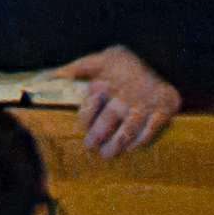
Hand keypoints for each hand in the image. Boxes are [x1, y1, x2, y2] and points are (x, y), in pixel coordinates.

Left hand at [64, 48, 181, 159]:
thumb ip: (77, 68)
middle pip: (109, 118)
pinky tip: (131, 148)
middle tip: (90, 146)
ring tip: (107, 154)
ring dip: (117, 143)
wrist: (163, 60)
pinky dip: (141, 141)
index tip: (81, 128)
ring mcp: (145, 102)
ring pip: (129, 128)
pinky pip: (151, 129)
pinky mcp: (164, 109)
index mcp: (110, 79)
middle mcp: (126, 92)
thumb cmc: (125, 64)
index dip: (85, 117)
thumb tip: (50, 76)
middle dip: (98, 135)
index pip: (92, 102)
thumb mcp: (101, 60)